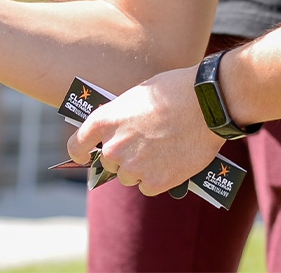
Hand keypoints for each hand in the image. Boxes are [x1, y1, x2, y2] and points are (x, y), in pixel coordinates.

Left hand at [67, 67, 224, 194]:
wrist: (203, 105)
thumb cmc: (170, 92)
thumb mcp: (133, 97)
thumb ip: (119, 119)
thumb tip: (116, 132)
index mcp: (104, 120)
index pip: (77, 145)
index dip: (81, 151)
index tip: (85, 154)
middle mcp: (114, 147)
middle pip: (109, 162)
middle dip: (121, 156)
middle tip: (141, 144)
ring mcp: (134, 167)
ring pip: (128, 176)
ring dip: (139, 169)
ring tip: (159, 152)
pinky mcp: (156, 182)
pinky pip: (147, 186)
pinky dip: (157, 179)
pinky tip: (169, 163)